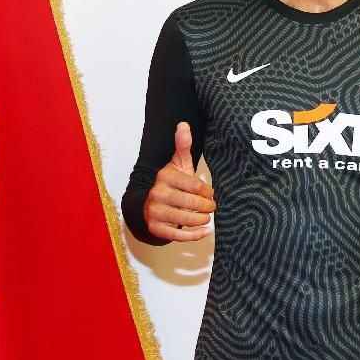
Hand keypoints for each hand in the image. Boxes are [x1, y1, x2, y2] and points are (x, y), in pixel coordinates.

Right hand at [142, 121, 215, 241]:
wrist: (147, 203)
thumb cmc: (170, 183)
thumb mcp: (177, 164)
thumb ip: (182, 146)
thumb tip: (183, 124)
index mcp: (165, 177)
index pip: (194, 185)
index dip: (207, 191)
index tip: (212, 194)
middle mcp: (157, 194)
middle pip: (191, 203)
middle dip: (206, 206)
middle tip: (212, 207)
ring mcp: (154, 212)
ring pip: (184, 220)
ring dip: (201, 220)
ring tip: (207, 217)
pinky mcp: (155, 228)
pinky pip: (177, 235)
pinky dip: (194, 235)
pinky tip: (205, 231)